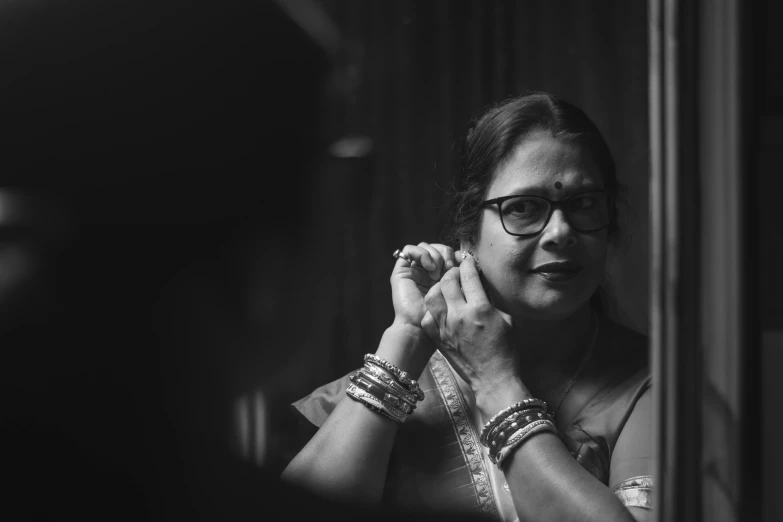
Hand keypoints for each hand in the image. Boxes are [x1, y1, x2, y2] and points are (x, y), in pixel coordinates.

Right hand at [390, 243, 457, 327]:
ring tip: (437, 273)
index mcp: (440, 276)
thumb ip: (458, 275)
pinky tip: (429, 268)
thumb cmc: (440, 315)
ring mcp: (414, 270)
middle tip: (450, 268)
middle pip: (438, 248)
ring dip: (435, 255)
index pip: (449, 254)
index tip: (463, 264)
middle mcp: (426, 271)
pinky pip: (409, 249)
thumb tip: (466, 258)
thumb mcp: (455, 291)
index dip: (456, 255)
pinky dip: (422, 253)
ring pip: (425, 246)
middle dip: (446, 254)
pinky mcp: (401, 270)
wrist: (419, 327)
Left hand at [422, 254, 516, 393]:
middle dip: (452, 272)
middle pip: (447, 281)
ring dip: (439, 288)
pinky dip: (432, 310)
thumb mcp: (507, 321)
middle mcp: (459, 315)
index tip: (468, 260)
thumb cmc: (505, 351)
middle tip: (457, 273)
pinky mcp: (438, 339)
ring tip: (446, 289)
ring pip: (432, 296)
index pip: (468, 276)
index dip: (468, 264)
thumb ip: (493, 301)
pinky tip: (441, 309)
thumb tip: (483, 287)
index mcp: (480, 309)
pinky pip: (428, 317)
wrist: (493, 379)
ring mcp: (445, 327)